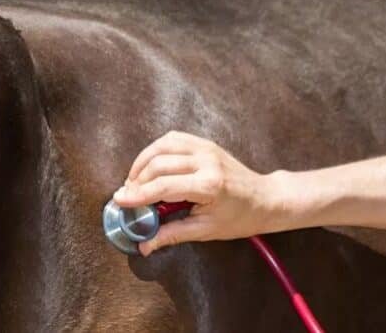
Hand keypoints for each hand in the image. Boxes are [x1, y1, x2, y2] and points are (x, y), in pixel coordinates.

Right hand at [113, 130, 283, 255]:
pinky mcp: (206, 143)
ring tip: (135, 181)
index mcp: (209, 185)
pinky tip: (150, 165)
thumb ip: (173, 234)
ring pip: (162, 146)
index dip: (138, 194)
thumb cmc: (240, 217)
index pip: (163, 186)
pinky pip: (173, 139)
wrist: (265, 198)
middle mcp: (206, 161)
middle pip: (158, 164)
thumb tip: (145, 245)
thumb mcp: (206, 230)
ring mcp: (206, 148)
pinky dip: (156, 149)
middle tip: (128, 196)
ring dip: (143, 162)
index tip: (119, 200)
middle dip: (137, 180)